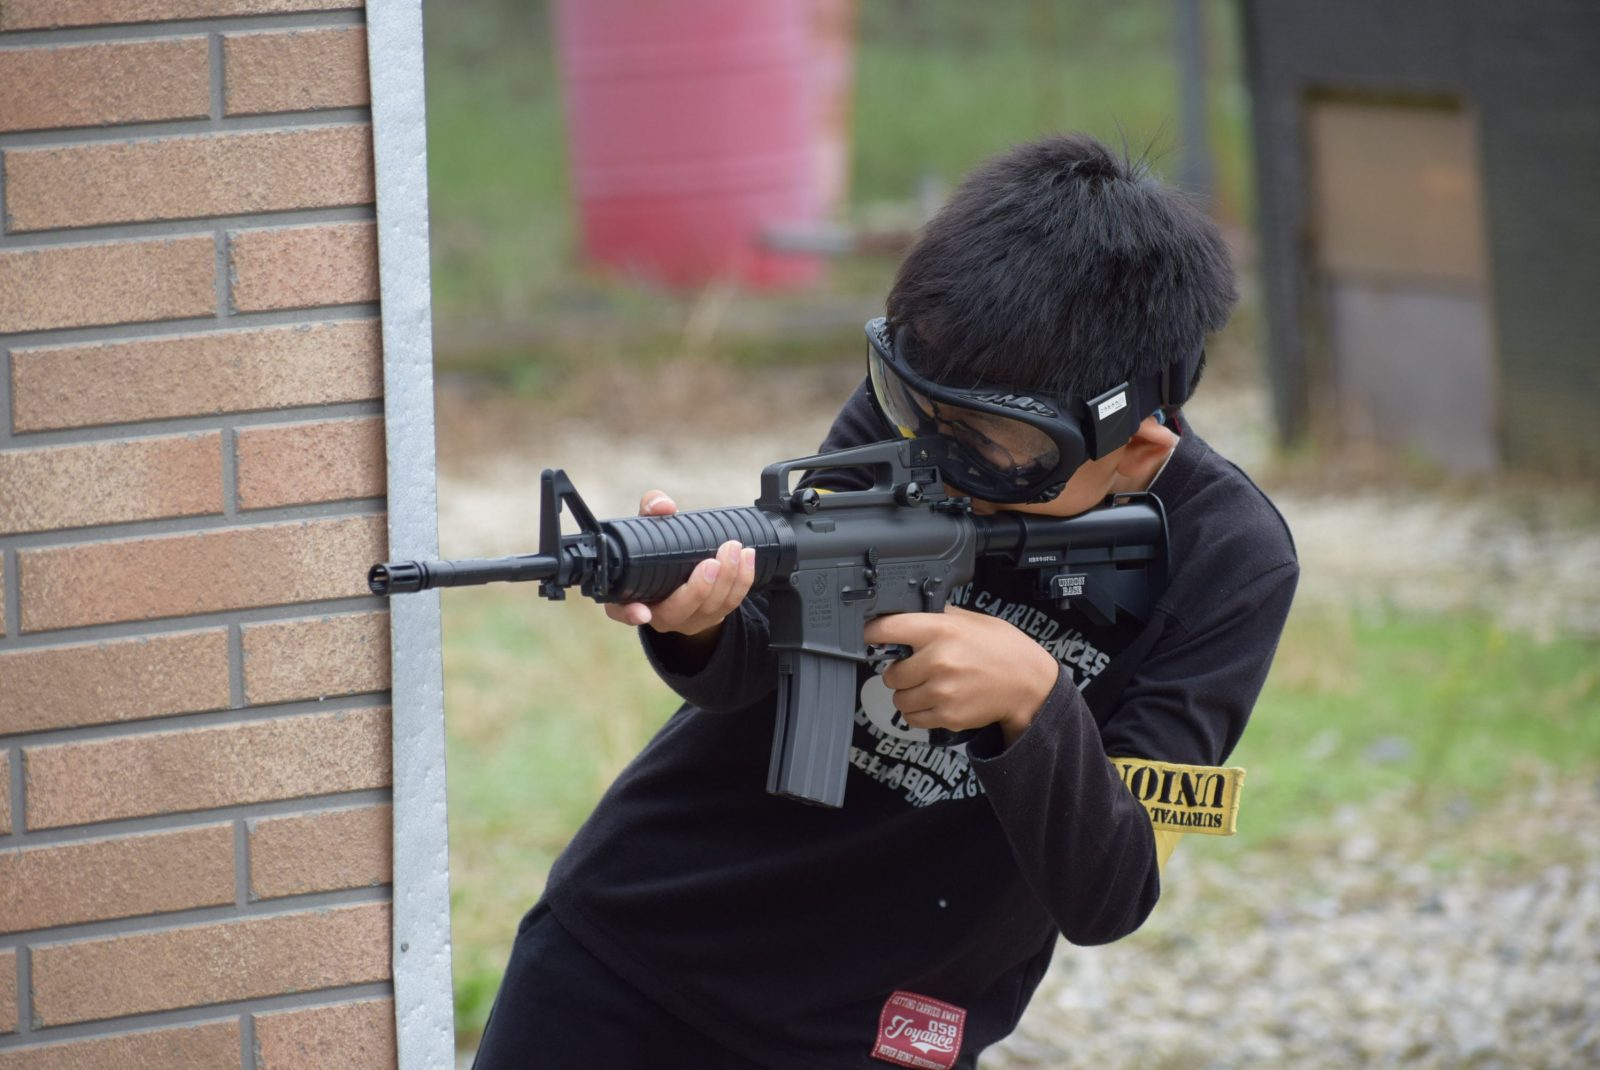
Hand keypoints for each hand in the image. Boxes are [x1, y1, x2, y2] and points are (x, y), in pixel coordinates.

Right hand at [602, 490, 756, 640]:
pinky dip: (741, 582)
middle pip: (676, 612)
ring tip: (735, 549)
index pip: (623, 611)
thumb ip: (651, 511)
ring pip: (709, 609)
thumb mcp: (650, 528)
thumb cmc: (658, 548)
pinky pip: (730, 604)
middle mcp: (656, 614)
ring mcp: (686, 619)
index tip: (642, 612)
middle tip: (713, 562)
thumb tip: (664, 505)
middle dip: (698, 589)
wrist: (681, 568)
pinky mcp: (711, 616)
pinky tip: (747, 558)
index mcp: (630, 596)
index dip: (630, 613)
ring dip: (726, 581)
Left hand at [863, 605, 1059, 744]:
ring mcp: (941, 691)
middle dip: (899, 672)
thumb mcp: (972, 621)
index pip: (886, 629)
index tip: (869, 636)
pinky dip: (919, 712)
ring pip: (898, 699)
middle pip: (889, 673)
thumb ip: (938, 616)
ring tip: (929, 686)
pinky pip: (912, 718)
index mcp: (941, 630)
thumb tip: (905, 613)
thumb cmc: (1003, 650)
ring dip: (908, 694)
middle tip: (916, 669)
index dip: (872, 633)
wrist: (1030, 685)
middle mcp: (938, 660)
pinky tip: (936, 701)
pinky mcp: (947, 716)